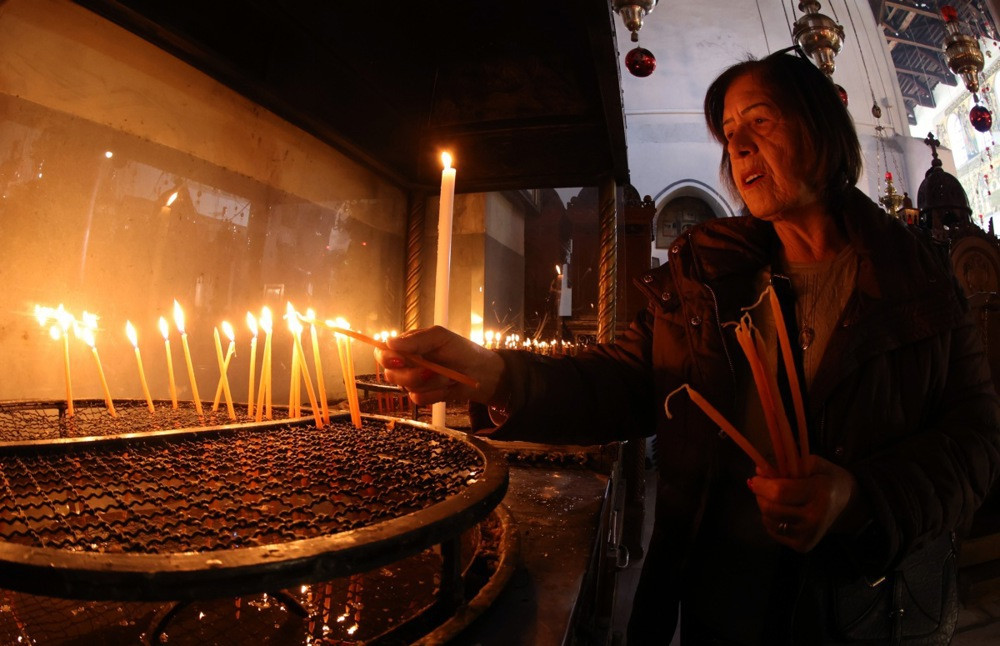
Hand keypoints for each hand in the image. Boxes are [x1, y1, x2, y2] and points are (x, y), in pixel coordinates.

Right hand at [375, 326, 504, 405]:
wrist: (480, 372)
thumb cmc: (461, 349)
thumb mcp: (440, 337)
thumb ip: (415, 340)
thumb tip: (389, 342)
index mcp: (406, 346)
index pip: (382, 353)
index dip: (386, 358)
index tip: (399, 360)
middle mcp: (406, 364)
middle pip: (391, 374)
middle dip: (412, 374)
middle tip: (431, 370)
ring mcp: (413, 381)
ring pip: (406, 388)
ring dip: (430, 382)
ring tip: (447, 374)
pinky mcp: (423, 396)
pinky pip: (419, 399)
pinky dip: (436, 393)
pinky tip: (447, 386)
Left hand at [748, 454, 856, 551]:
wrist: (848, 507)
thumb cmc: (829, 481)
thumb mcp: (816, 464)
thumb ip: (788, 462)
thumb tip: (760, 469)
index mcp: (819, 494)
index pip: (779, 492)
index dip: (762, 484)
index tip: (757, 477)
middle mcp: (814, 518)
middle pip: (770, 508)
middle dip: (760, 495)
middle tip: (763, 486)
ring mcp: (808, 535)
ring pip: (768, 520)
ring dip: (765, 506)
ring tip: (775, 498)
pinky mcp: (802, 546)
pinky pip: (773, 531)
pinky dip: (771, 519)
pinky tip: (782, 511)